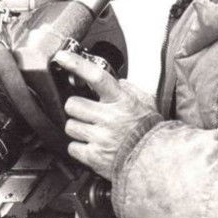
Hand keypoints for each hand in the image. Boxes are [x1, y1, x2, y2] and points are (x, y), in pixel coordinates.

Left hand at [53, 50, 160, 179]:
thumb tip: (118, 81)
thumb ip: (130, 90)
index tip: (62, 57)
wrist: (155, 159)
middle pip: (73, 104)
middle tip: (88, 113)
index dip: (76, 65)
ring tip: (93, 131)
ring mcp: (101, 138)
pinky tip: (92, 145)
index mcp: (122, 101)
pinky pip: (72, 147)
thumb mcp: (146, 103)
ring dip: (78, 128)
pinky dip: (79, 147)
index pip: (96, 77)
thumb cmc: (150, 131)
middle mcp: (110, 118)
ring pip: (70, 126)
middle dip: (77, 108)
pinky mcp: (94, 156)